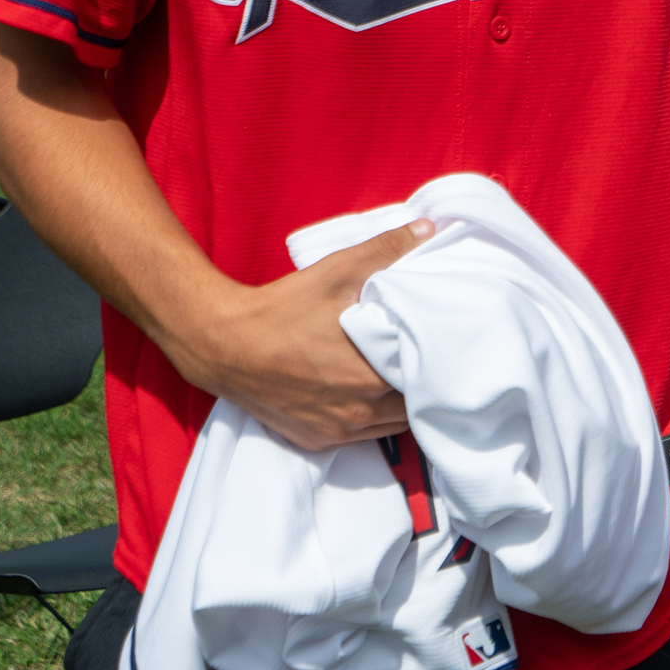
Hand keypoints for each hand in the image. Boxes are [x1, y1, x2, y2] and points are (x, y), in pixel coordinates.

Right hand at [163, 219, 431, 448]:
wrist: (221, 344)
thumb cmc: (281, 309)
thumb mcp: (336, 271)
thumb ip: (386, 250)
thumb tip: (428, 230)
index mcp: (370, 377)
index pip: (430, 382)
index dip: (442, 364)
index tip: (447, 345)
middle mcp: (358, 413)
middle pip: (414, 408)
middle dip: (424, 386)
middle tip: (429, 358)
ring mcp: (337, 432)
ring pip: (389, 426)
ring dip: (400, 405)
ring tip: (403, 376)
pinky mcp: (316, 440)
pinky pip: (360, 437)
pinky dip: (370, 419)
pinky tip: (369, 394)